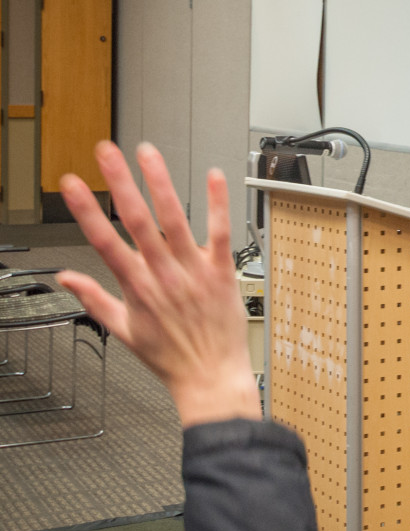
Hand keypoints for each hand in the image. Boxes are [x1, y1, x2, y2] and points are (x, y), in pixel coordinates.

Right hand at [56, 141, 259, 426]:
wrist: (210, 377)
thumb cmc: (171, 357)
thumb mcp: (124, 331)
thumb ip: (94, 299)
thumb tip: (67, 278)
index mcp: (137, 287)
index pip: (103, 242)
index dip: (86, 212)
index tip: (70, 185)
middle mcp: (163, 275)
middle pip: (137, 222)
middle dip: (120, 183)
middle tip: (106, 152)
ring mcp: (194, 272)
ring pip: (175, 220)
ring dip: (161, 184)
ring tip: (149, 154)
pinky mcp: (223, 272)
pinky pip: (221, 233)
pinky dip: (218, 204)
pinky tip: (215, 177)